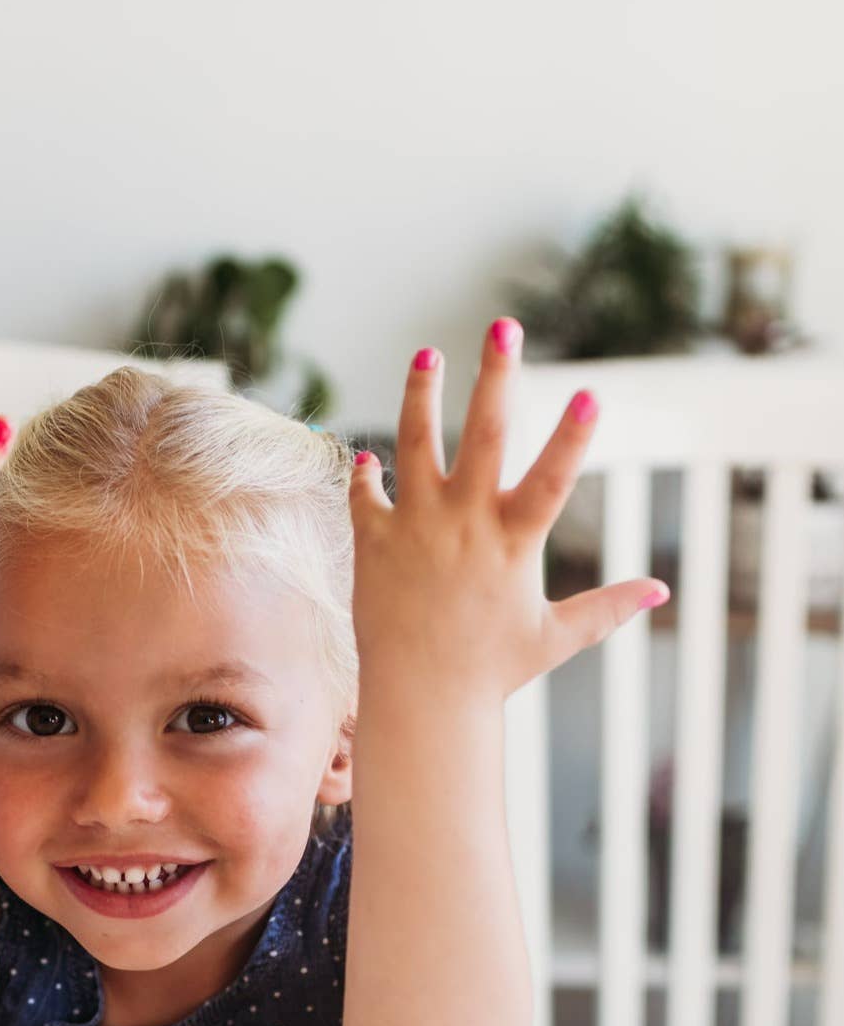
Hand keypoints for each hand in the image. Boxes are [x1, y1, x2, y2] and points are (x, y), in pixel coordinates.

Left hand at [347, 317, 668, 702]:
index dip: (573, 437)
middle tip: (503, 326)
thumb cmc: (490, 670)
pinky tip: (369, 455)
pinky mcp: (373, 543)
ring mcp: (415, 529)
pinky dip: (366, 473)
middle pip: (484, 436)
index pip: (552, 479)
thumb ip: (607, 608)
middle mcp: (464, 524)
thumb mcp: (555, 637)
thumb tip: (660, 591)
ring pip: (415, 445)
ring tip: (426, 354)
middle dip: (496, 377)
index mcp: (514, 543)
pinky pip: (366, 495)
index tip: (590, 392)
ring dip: (421, 395)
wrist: (420, 699)